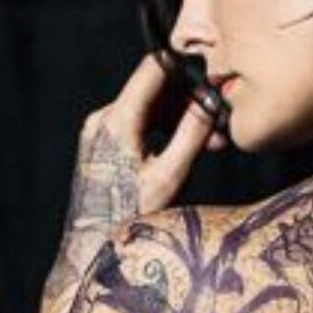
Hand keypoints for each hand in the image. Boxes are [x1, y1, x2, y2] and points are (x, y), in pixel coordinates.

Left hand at [45, 52, 227, 298]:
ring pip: (149, 107)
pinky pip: (138, 123)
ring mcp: (99, 130)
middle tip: (220, 124)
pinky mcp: (101, 143)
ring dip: (180, 118)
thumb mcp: (170, 176)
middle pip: (154, 88)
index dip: (187, 67)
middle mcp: (103, 119)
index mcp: (118, 121)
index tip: (214, 75)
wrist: (91, 245)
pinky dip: (164, 130)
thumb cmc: (129, 216)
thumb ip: (193, 134)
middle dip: (190, 101)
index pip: (154, 68)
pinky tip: (185, 150)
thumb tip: (212, 101)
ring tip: (210, 144)